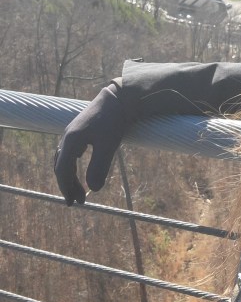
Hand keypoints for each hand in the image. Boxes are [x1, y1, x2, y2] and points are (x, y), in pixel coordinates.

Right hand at [54, 83, 128, 204]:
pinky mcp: (80, 130)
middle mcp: (67, 137)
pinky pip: (70, 151)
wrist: (119, 98)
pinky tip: (79, 167)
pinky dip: (72, 164)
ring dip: (71, 176)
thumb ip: (99, 167)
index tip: (73, 203)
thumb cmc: (114, 121)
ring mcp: (73, 133)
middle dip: (68, 185)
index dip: (66, 188)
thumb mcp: (108, 146)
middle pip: (61, 166)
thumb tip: (94, 190)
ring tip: (81, 191)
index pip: (62, 170)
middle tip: (78, 202)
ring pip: (65, 159)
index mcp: (71, 141)